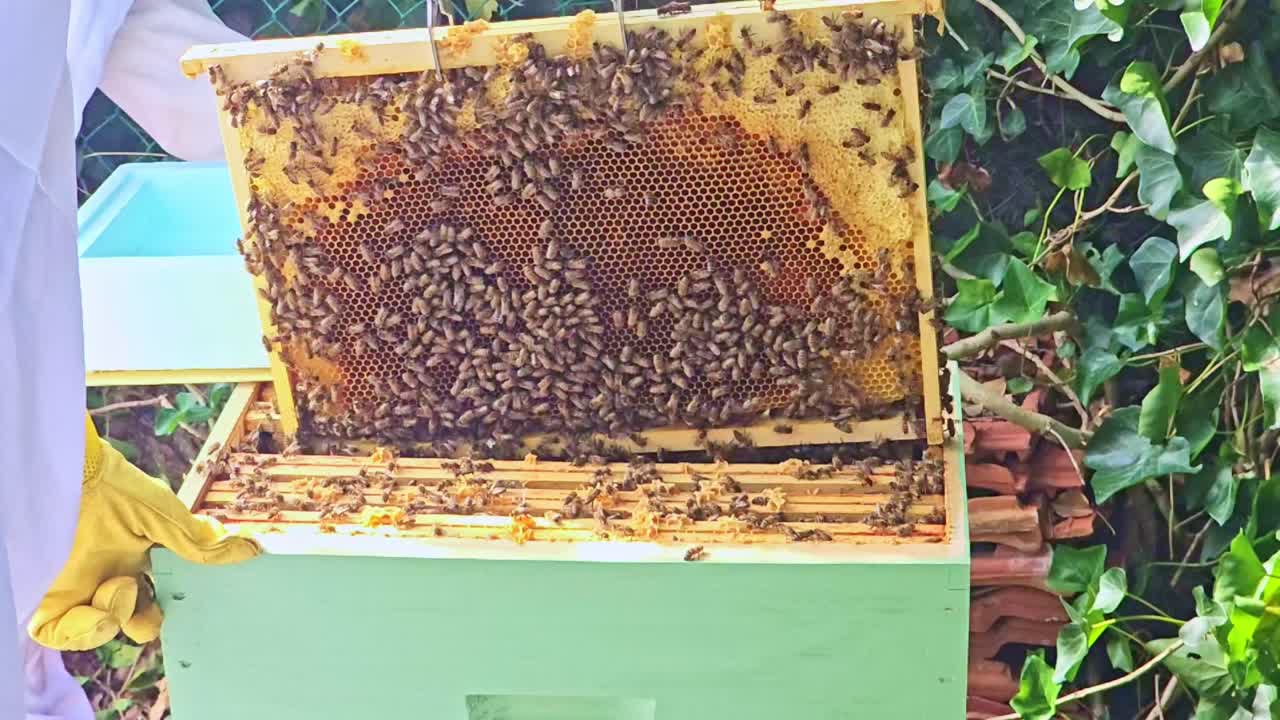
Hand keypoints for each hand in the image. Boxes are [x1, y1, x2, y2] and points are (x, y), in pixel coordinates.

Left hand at [27, 415, 259, 650]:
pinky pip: (55, 634)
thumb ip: (204, 544)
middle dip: (142, 625)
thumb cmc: (121, 489)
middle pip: (125, 621)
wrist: (75, 476)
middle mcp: (106, 575)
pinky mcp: (50, 594)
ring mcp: (77, 587)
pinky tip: (95, 612)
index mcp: (135, 560)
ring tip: (118, 589)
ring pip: (95, 631)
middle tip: (148, 613)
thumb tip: (252, 550)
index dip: (159, 613)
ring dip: (114, 621)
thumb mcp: (170, 520)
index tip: (172, 607)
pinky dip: (80, 633)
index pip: (148, 599)